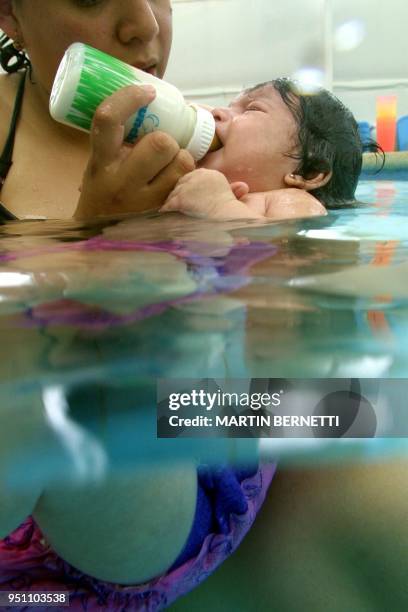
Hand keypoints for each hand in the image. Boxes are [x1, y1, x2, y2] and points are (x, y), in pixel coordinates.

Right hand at [73, 85, 194, 219]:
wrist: (100, 235)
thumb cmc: (105, 192)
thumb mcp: (101, 165)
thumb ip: (119, 141)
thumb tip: (151, 102)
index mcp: (101, 162)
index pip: (108, 119)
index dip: (129, 98)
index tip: (147, 92)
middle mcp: (120, 182)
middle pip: (160, 142)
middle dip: (167, 139)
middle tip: (162, 148)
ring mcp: (144, 201)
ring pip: (181, 163)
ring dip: (181, 158)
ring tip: (170, 166)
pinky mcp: (163, 213)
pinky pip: (187, 184)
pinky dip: (187, 177)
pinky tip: (177, 181)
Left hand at [161, 168, 238, 217]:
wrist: (229, 219)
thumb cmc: (232, 212)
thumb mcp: (232, 194)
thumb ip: (229, 188)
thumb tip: (240, 186)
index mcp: (210, 174)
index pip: (193, 176)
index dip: (189, 186)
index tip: (187, 194)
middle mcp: (199, 175)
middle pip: (181, 182)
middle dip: (178, 191)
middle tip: (172, 199)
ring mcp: (189, 186)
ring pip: (174, 192)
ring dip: (171, 200)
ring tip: (167, 206)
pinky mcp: (182, 198)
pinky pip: (170, 203)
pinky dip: (167, 208)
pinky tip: (164, 211)